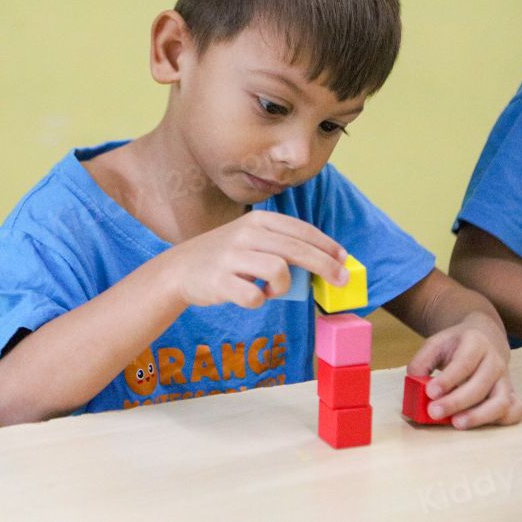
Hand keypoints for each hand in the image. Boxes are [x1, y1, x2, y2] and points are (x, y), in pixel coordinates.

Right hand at [161, 210, 348, 308]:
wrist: (178, 270)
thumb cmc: (224, 257)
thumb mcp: (250, 240)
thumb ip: (280, 245)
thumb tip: (324, 261)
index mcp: (258, 221)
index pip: (301, 230)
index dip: (327, 246)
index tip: (344, 260)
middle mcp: (246, 234)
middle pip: (298, 249)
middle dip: (325, 266)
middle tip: (341, 281)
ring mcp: (232, 256)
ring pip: (279, 271)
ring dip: (282, 287)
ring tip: (271, 290)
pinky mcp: (220, 280)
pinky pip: (254, 296)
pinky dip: (259, 300)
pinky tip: (252, 296)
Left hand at [406, 312, 521, 428]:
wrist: (484, 337)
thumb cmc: (456, 345)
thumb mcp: (435, 344)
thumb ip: (421, 362)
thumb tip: (415, 384)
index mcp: (475, 343)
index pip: (464, 363)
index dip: (448, 380)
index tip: (430, 393)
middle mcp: (495, 361)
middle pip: (480, 385)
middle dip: (456, 402)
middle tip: (434, 412)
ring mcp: (506, 379)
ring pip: (500, 401)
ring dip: (479, 416)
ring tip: (456, 424)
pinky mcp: (511, 394)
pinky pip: (514, 410)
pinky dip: (502, 420)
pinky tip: (481, 424)